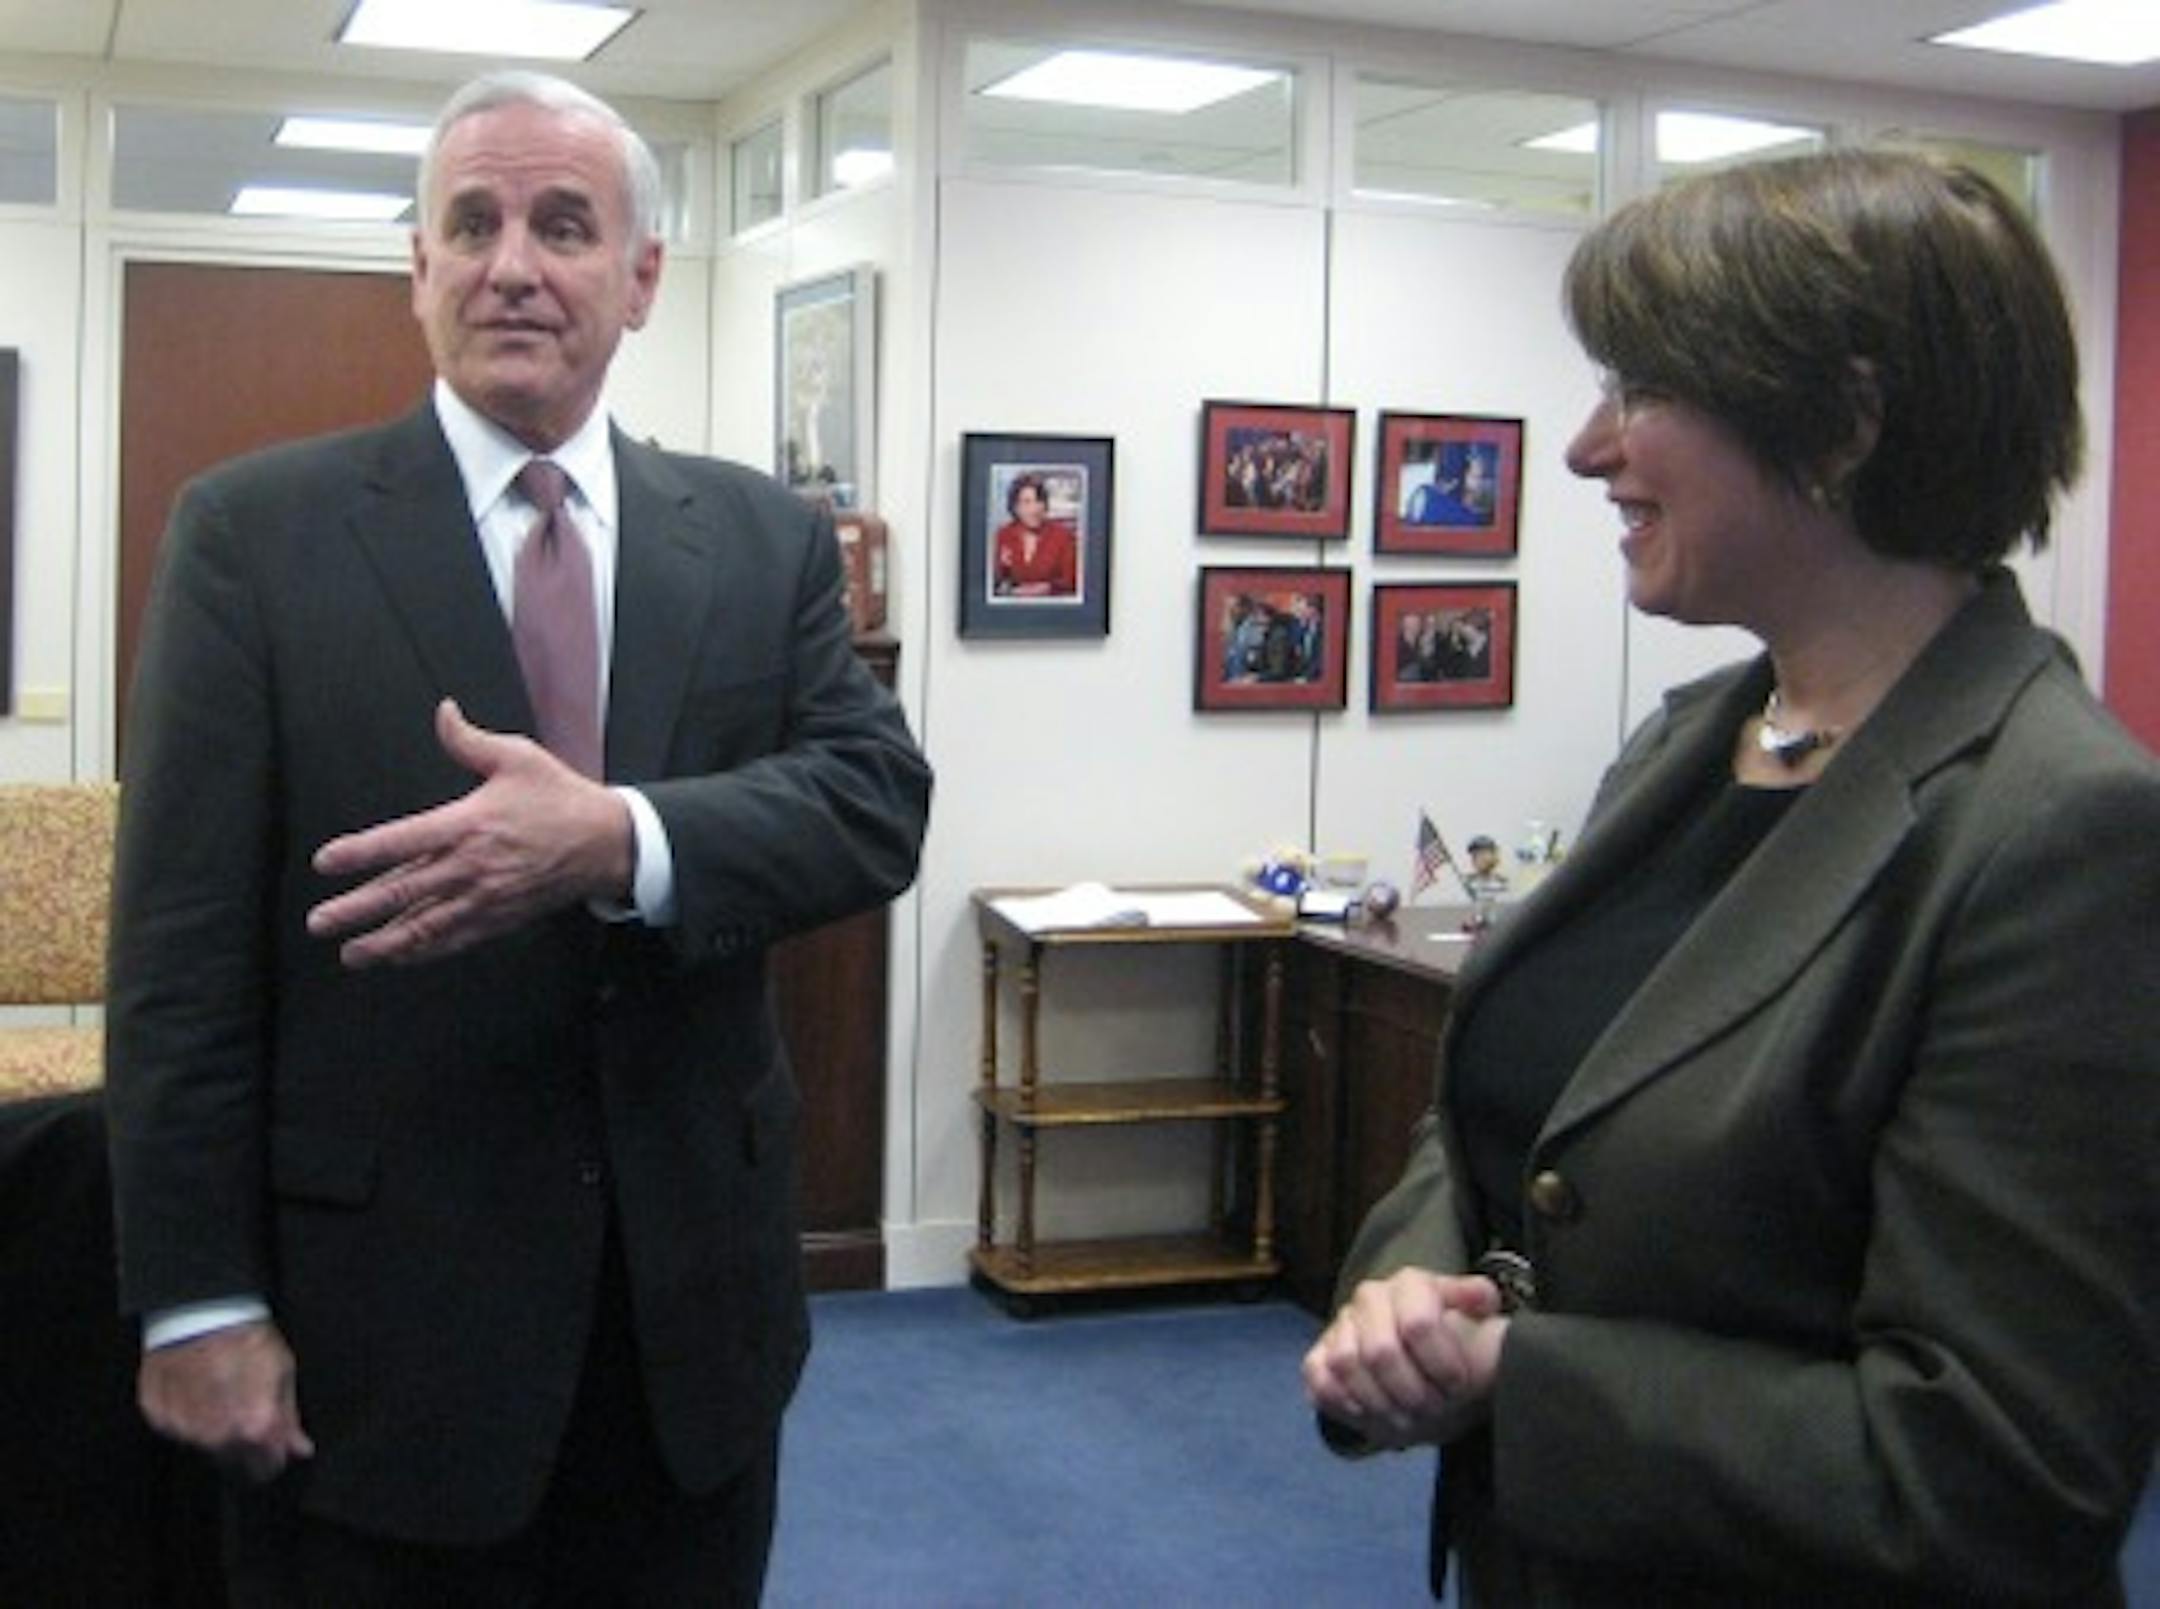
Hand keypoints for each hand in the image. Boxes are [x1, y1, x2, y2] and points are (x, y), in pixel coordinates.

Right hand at [139, 1321, 313, 1481]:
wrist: (201, 1311)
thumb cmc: (246, 1336)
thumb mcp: (282, 1370)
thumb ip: (289, 1417)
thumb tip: (299, 1449)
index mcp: (252, 1426)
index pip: (266, 1466)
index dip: (274, 1459)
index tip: (276, 1450)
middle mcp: (216, 1435)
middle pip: (234, 1459)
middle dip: (246, 1445)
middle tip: (249, 1413)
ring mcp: (183, 1427)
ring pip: (205, 1446)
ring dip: (216, 1430)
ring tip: (222, 1394)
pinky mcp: (158, 1415)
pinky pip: (177, 1429)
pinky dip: (189, 1417)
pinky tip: (198, 1391)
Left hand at [307, 699, 634, 967]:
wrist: (607, 843)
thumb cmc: (561, 798)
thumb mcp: (518, 757)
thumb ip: (470, 740)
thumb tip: (443, 712)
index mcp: (469, 823)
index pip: (403, 840)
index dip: (361, 852)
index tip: (326, 861)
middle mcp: (471, 866)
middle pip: (404, 892)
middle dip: (358, 909)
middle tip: (321, 922)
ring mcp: (485, 897)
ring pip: (425, 926)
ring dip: (385, 943)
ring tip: (352, 953)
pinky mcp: (501, 917)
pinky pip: (455, 939)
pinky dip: (425, 952)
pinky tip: (399, 958)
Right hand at [1302, 1269, 1509, 1449]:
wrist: (1422, 1363)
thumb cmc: (1451, 1346)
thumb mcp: (1478, 1323)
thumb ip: (1480, 1305)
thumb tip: (1482, 1299)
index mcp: (1410, 1283)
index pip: (1419, 1323)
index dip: (1441, 1365)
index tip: (1458, 1386)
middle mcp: (1370, 1297)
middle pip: (1380, 1351)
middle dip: (1412, 1392)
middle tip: (1433, 1410)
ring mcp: (1340, 1325)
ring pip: (1346, 1364)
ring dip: (1381, 1402)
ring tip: (1408, 1417)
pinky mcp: (1319, 1356)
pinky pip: (1320, 1381)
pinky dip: (1346, 1403)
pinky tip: (1373, 1414)